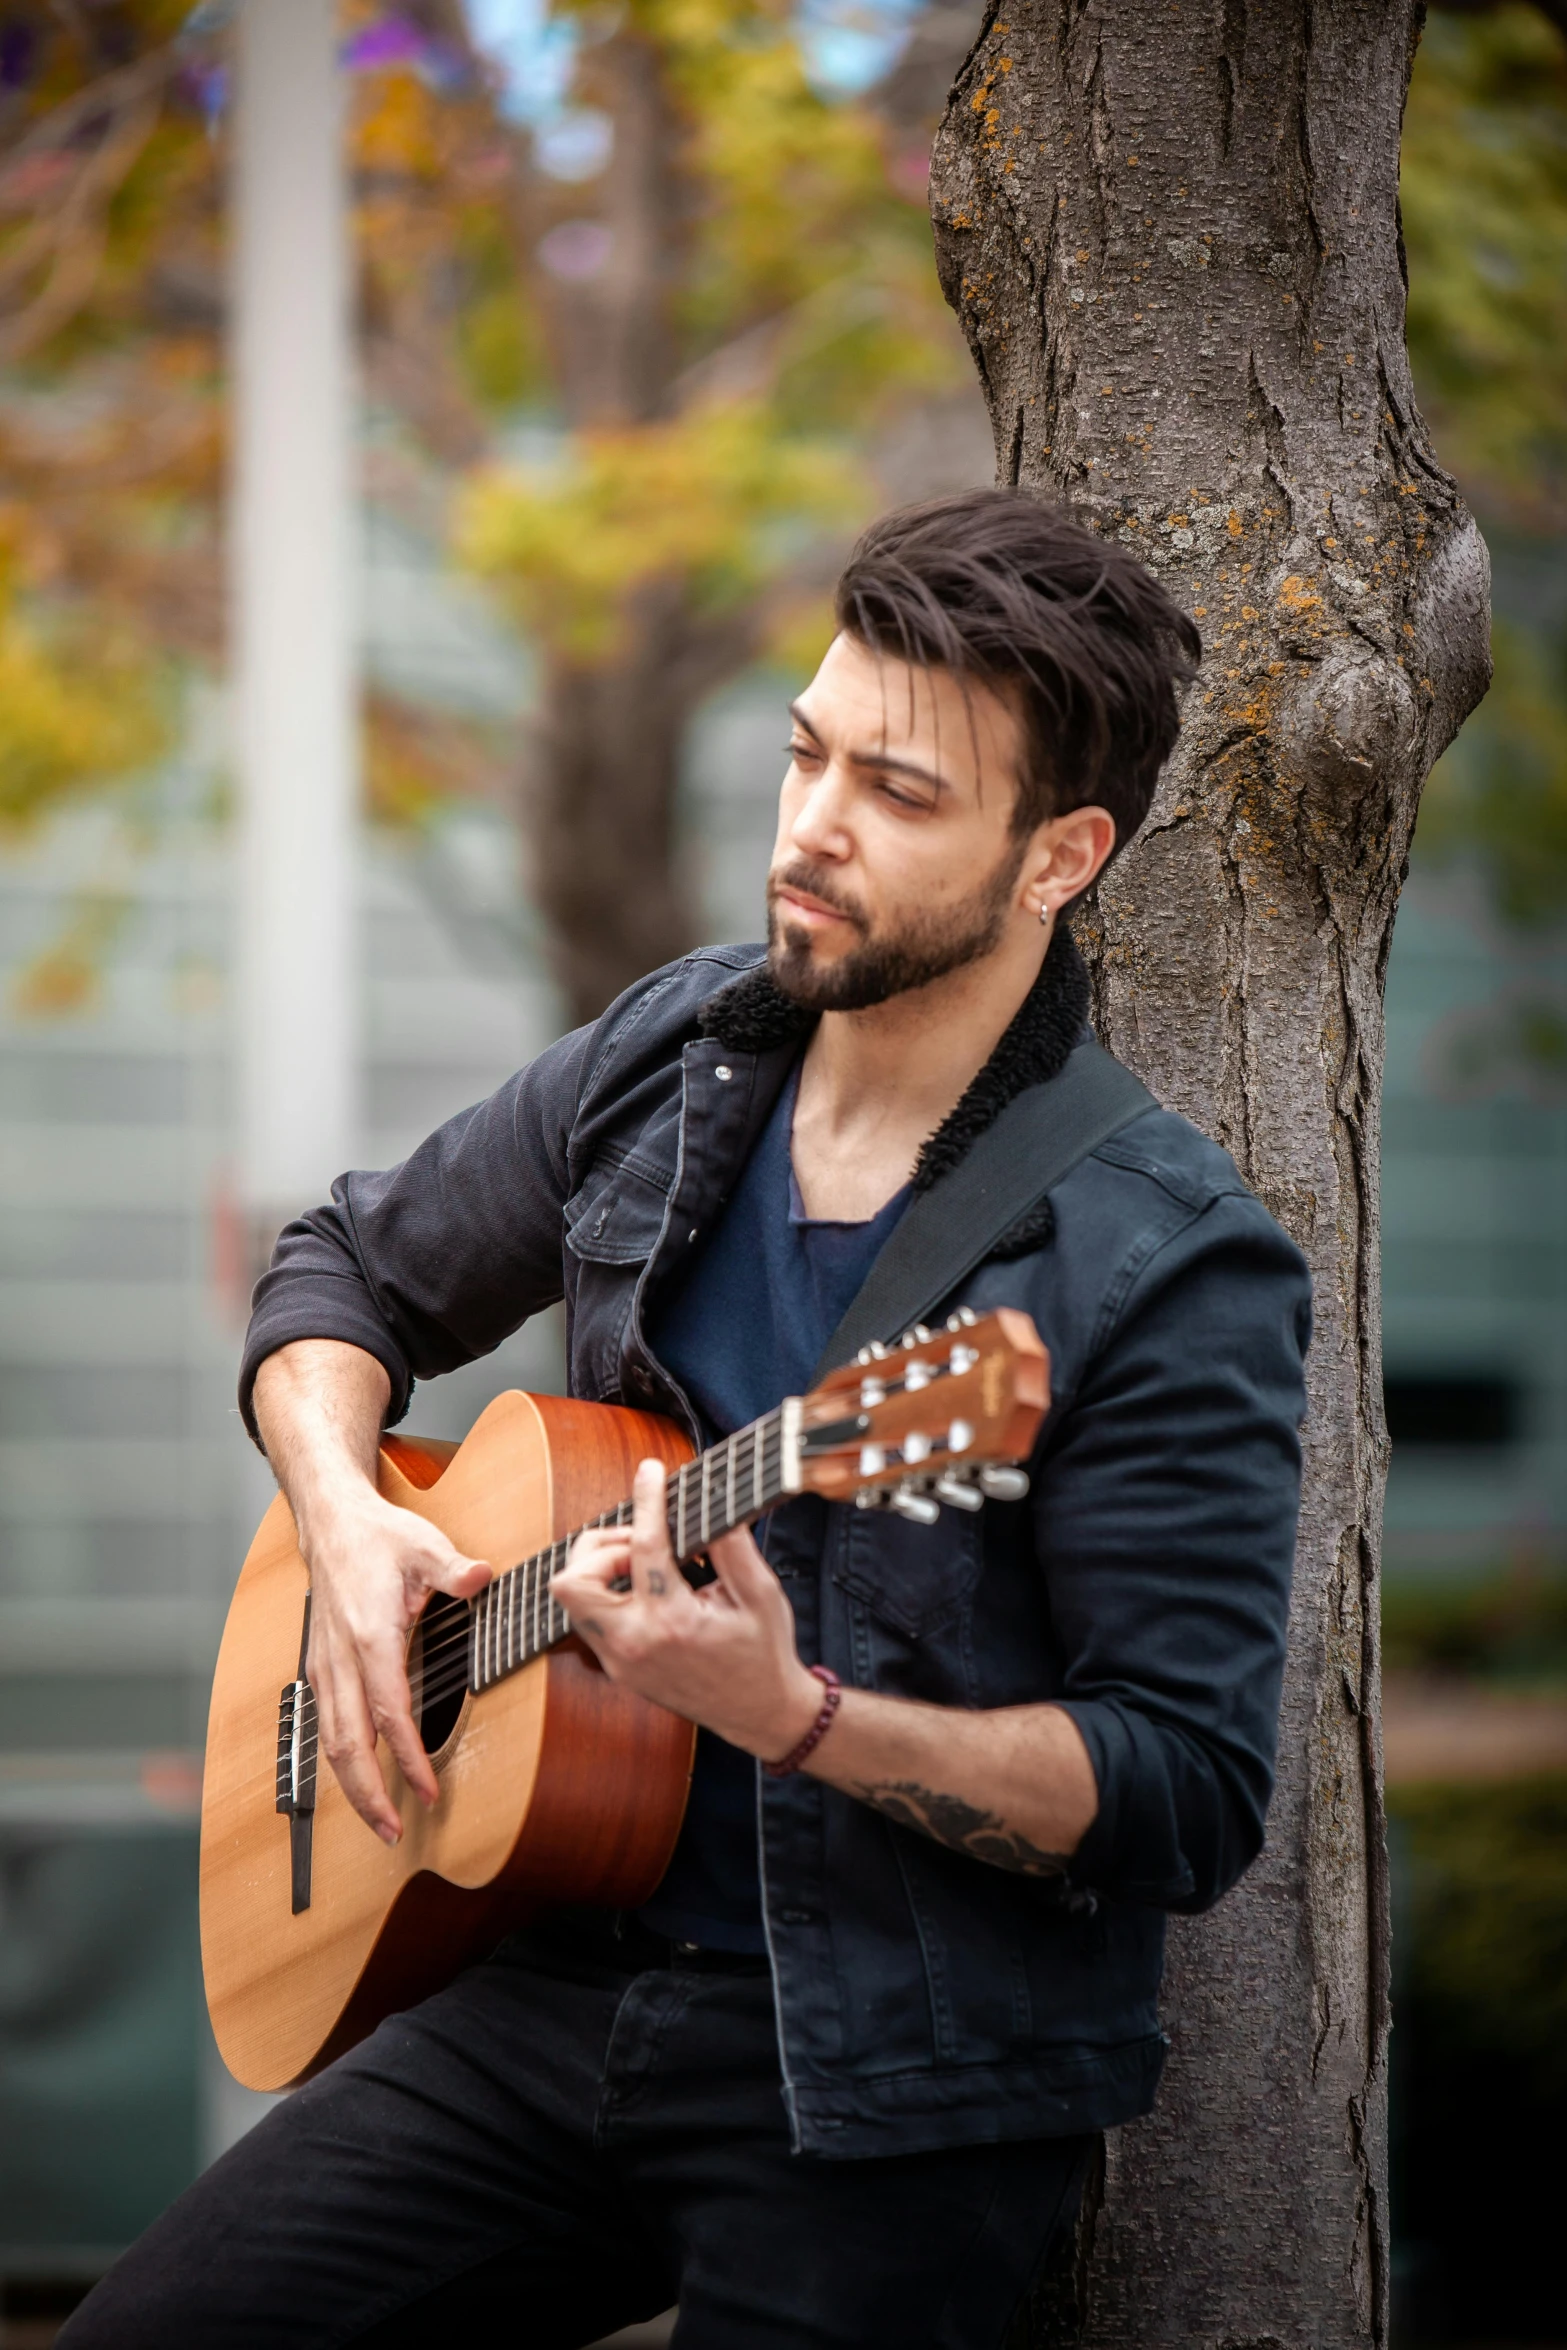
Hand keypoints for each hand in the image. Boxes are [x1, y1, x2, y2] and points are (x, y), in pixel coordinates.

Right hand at [300, 1491, 490, 1844]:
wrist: (330, 1522)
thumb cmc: (379, 1535)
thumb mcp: (424, 1543)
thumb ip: (453, 1568)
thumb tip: (482, 1577)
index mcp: (369, 1635)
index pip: (388, 1712)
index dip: (408, 1758)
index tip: (428, 1790)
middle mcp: (340, 1658)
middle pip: (346, 1745)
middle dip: (368, 1795)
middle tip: (393, 1831)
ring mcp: (325, 1665)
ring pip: (330, 1742)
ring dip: (351, 1787)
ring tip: (379, 1820)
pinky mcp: (320, 1667)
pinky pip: (326, 1725)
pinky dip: (342, 1761)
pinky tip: (360, 1780)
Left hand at [551, 1460, 823, 1762]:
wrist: (760, 1713)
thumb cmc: (763, 1652)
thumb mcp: (761, 1593)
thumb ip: (734, 1545)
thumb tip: (712, 1501)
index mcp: (673, 1622)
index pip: (645, 1545)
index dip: (648, 1499)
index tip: (652, 1471)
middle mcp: (635, 1643)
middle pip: (573, 1582)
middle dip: (599, 1548)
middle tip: (639, 1543)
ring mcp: (620, 1660)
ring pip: (573, 1600)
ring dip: (599, 1570)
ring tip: (642, 1563)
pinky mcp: (617, 1668)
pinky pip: (588, 1619)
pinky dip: (606, 1593)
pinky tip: (642, 1586)